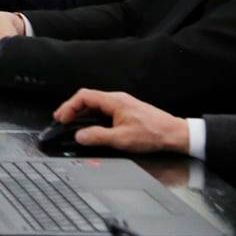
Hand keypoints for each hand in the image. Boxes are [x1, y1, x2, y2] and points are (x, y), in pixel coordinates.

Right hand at [51, 89, 190, 154]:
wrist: (174, 134)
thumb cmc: (153, 133)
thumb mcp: (121, 139)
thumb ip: (97, 137)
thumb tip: (80, 136)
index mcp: (114, 101)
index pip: (84, 96)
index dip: (69, 106)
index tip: (61, 117)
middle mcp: (117, 99)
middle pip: (88, 98)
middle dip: (72, 108)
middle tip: (62, 120)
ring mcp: (122, 104)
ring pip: (95, 104)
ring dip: (82, 113)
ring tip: (72, 123)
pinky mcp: (126, 111)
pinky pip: (103, 110)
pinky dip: (92, 116)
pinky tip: (91, 126)